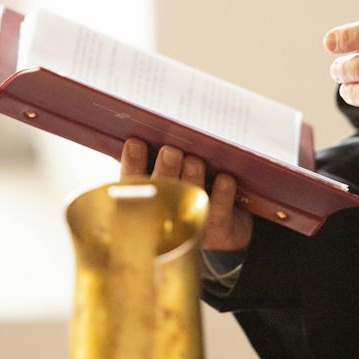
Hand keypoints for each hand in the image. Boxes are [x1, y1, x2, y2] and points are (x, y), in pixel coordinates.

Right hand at [119, 138, 252, 250]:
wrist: (222, 230)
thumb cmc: (186, 193)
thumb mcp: (167, 179)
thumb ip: (153, 160)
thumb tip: (146, 128)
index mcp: (148, 201)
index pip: (133, 184)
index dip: (133, 164)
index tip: (135, 142)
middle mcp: (166, 217)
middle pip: (162, 193)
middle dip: (166, 171)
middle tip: (170, 152)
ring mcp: (192, 224)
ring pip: (190, 199)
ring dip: (192, 178)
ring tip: (194, 161)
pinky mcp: (220, 228)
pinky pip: (220, 211)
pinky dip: (222, 193)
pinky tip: (225, 179)